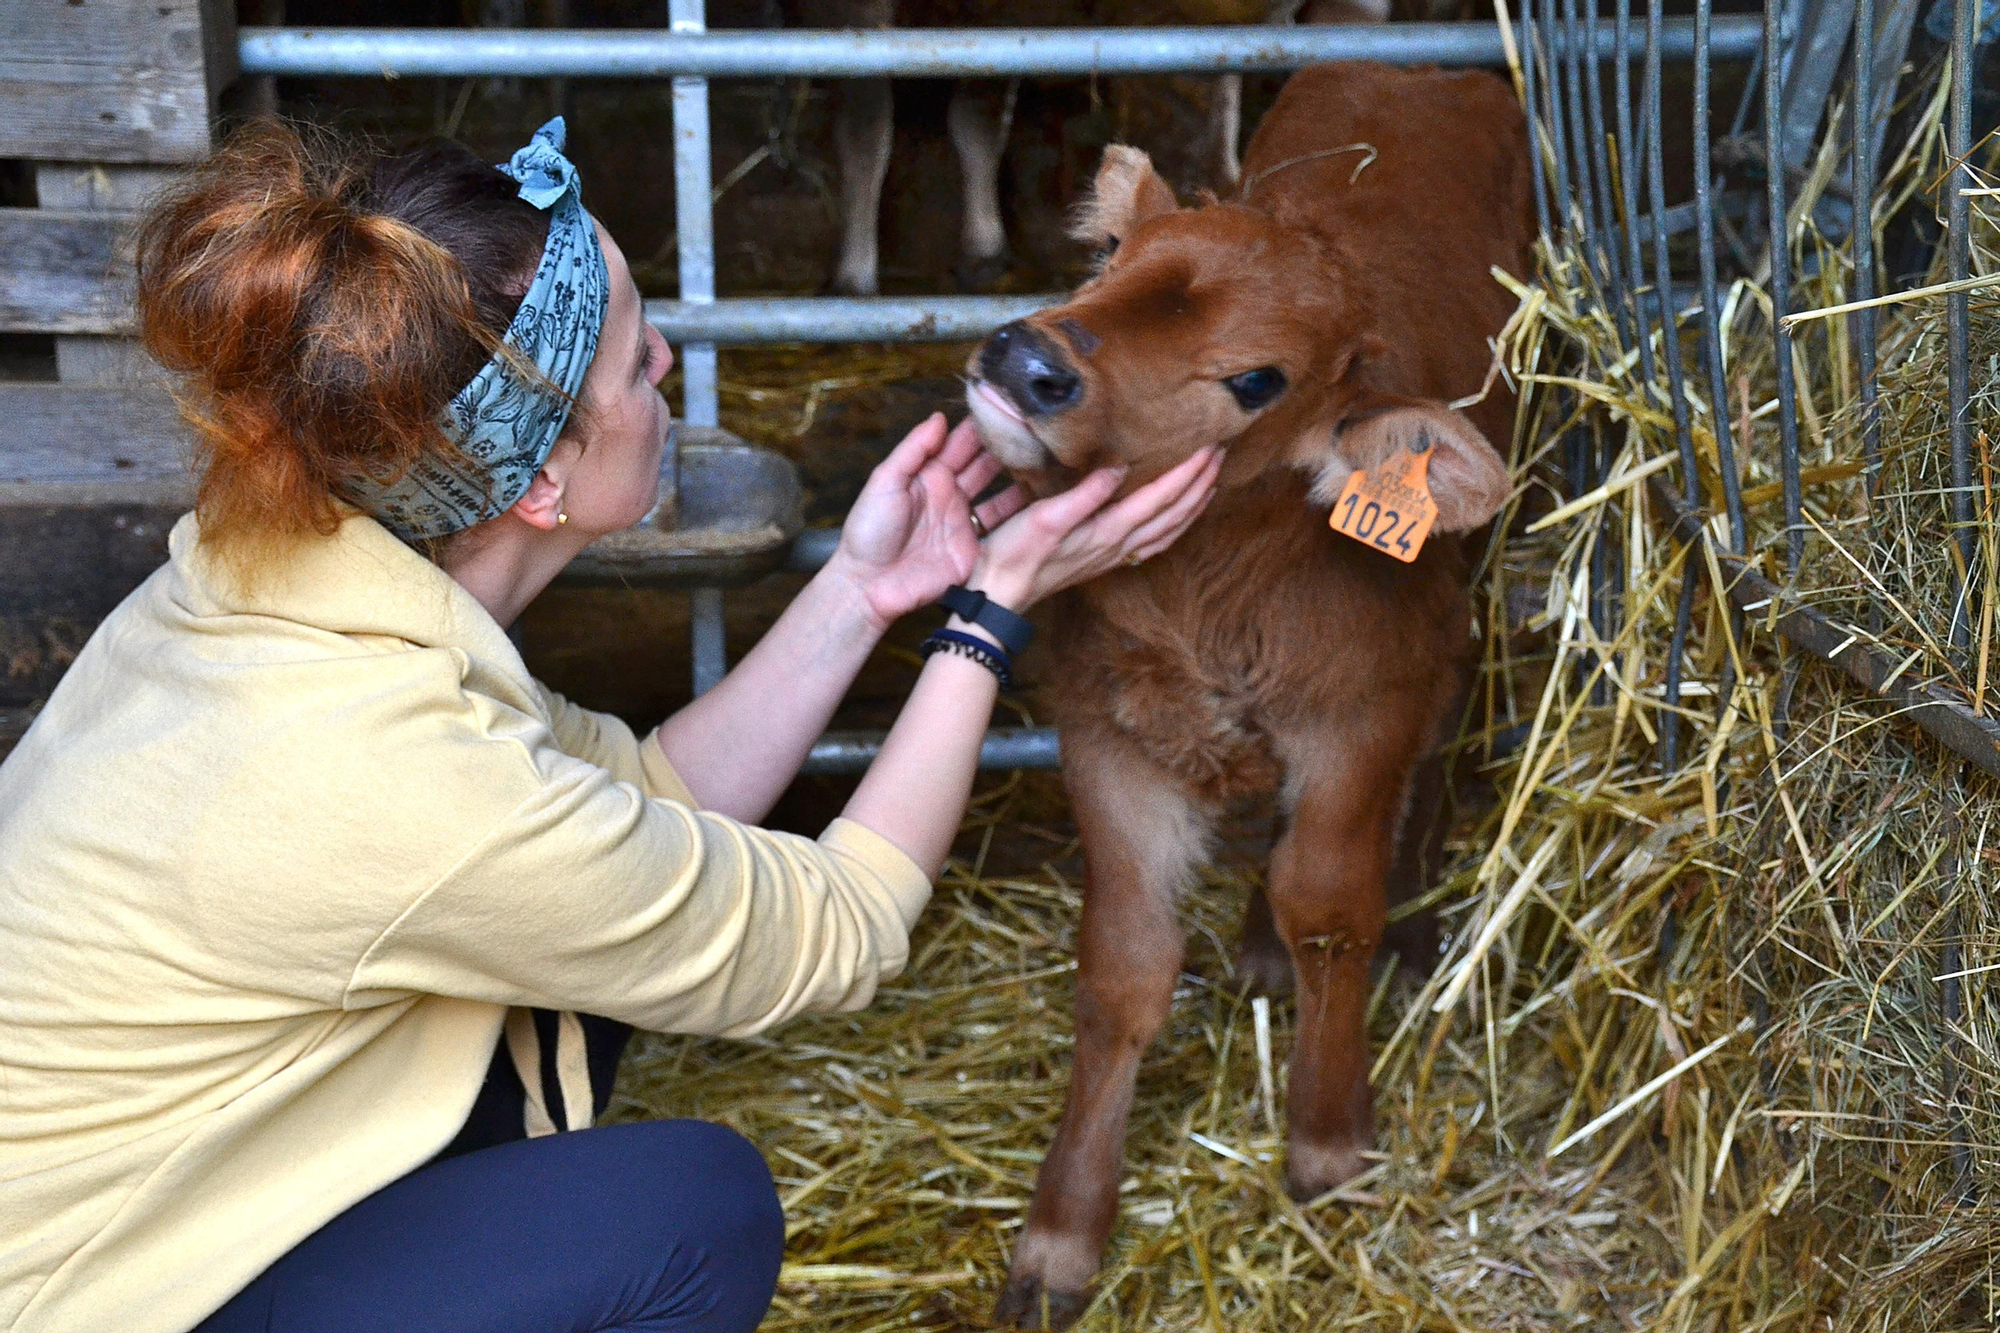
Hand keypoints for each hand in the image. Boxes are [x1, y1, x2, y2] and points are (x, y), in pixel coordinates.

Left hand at [825, 413, 1029, 629]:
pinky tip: (1046, 502)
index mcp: (929, 475)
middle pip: (985, 466)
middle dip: (1009, 449)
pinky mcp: (975, 550)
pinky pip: (1003, 531)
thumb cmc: (868, 531)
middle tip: (1038, 431)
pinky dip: (1023, 518)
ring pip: (1000, 495)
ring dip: (1021, 481)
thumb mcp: (885, 482)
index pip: (960, 444)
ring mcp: (965, 523)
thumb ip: (913, 450)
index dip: (982, 427)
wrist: (869, 585)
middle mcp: (951, 495)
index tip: (1009, 407)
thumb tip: (939, 417)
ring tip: (1050, 463)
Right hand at [968, 445, 1222, 610]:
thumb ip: (1086, 494)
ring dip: (1193, 507)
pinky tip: (1174, 521)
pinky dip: (1174, 528)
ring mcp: (1113, 556)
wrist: (998, 595)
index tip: (1209, 447)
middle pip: (1175, 515)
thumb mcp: (1046, 518)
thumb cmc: (1015, 555)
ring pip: (1169, 532)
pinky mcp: (1103, 561)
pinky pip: (1154, 544)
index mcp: (1109, 531)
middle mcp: (1119, 546)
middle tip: (1220, 455)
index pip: (1161, 498)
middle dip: (1201, 484)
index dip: (1188, 472)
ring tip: (1211, 483)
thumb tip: (1121, 468)